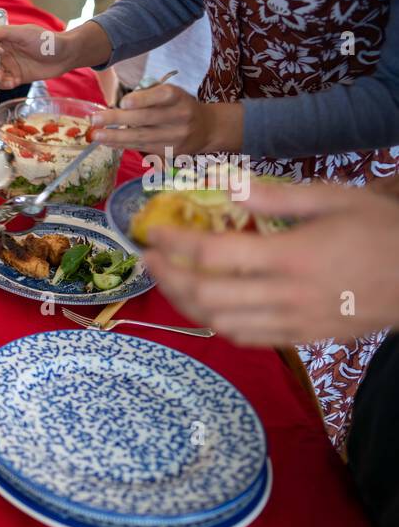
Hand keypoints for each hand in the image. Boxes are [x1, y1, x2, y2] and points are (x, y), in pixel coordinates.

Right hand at [0, 23, 83, 88]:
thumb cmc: (46, 40)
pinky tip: (15, 82)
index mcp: (2, 38)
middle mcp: (2, 52)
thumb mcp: (25, 33)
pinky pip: (2, 83)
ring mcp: (8, 65)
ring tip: (7, 80)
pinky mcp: (15, 77)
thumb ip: (4, 32)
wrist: (63, 56)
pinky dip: (5, 85)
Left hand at [91, 85, 242, 154]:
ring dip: (115, 137)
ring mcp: (175, 137)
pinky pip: (142, 148)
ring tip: (96, 135)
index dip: (144, 99)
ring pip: (142, 138)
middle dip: (118, 119)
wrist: (207, 129)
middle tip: (95, 119)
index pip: (163, 96)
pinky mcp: (169, 152)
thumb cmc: (180, 106)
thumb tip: (118, 105)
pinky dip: (122, 145)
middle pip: (147, 119)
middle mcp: (180, 117)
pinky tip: (107, 143)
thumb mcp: (171, 95)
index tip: (124, 101)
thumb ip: (149, 97)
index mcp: (179, 98)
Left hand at [143, 181, 398, 345]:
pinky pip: (245, 338)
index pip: (213, 254)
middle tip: (151, 259)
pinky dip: (217, 322)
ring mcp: (294, 322)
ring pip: (219, 322)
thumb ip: (278, 197)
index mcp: (292, 255)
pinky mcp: (303, 338)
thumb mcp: (337, 199)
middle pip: (205, 294)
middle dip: (168, 277)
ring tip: (172, 280)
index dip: (174, 244)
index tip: (153, 233)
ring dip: (186, 302)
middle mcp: (287, 294)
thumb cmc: (384, 231)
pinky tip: (207, 303)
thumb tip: (227, 188)